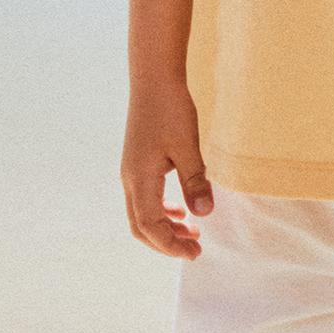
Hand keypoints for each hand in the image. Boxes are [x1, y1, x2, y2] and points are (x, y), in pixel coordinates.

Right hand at [121, 78, 214, 258]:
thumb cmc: (170, 109)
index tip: (195, 253)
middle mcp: (130, 179)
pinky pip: (144, 198)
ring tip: (193, 231)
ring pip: (141, 213)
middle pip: (140, 226)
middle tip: (195, 248)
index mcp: (140, 178)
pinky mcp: (137, 164)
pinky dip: (161, 211)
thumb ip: (195, 181)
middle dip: (166, 242)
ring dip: (165, 227)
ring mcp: (131, 171)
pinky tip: (181, 208)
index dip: (171, 245)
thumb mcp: (188, 146)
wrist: (153, 79)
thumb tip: (204, 215)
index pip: (150, 226)